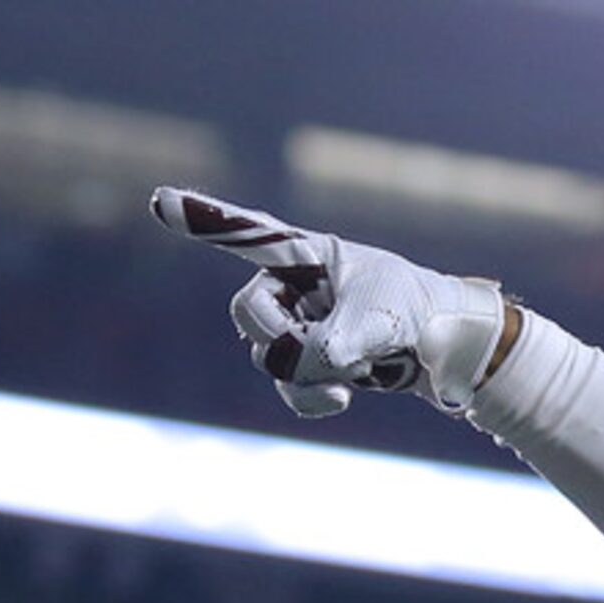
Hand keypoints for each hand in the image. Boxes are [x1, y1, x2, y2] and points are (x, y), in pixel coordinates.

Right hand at [150, 187, 506, 416]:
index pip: (247, 235)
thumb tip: (309, 365)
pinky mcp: (309, 364)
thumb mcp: (381, 318)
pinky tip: (343, 401)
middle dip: (283, 341)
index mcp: (306, 254)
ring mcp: (296, 327)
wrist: (444, 347)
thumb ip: (338, 339)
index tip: (160, 200)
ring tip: (356, 376)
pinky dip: (313, 398)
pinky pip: (289, 387)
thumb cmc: (415, 309)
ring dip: (313, 375)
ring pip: (271, 360)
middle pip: (249, 316)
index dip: (204, 220)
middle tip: (327, 353)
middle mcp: (291, 288)